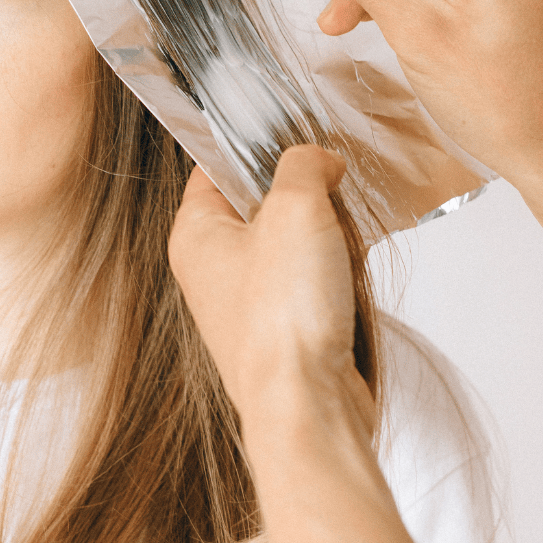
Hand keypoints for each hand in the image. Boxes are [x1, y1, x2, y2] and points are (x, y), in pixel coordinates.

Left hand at [172, 148, 536, 542]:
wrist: (309, 405)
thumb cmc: (285, 317)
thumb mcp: (297, 206)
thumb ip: (305, 165)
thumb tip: (317, 160)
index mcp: (194, 233)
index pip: (215, 167)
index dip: (256, 148)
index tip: (294, 138)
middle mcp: (212, 269)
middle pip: (263, 204)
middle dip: (306, 201)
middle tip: (327, 201)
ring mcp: (247, 303)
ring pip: (295, 243)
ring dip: (328, 241)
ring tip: (338, 251)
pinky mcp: (284, 331)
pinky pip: (315, 283)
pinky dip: (338, 278)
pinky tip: (349, 285)